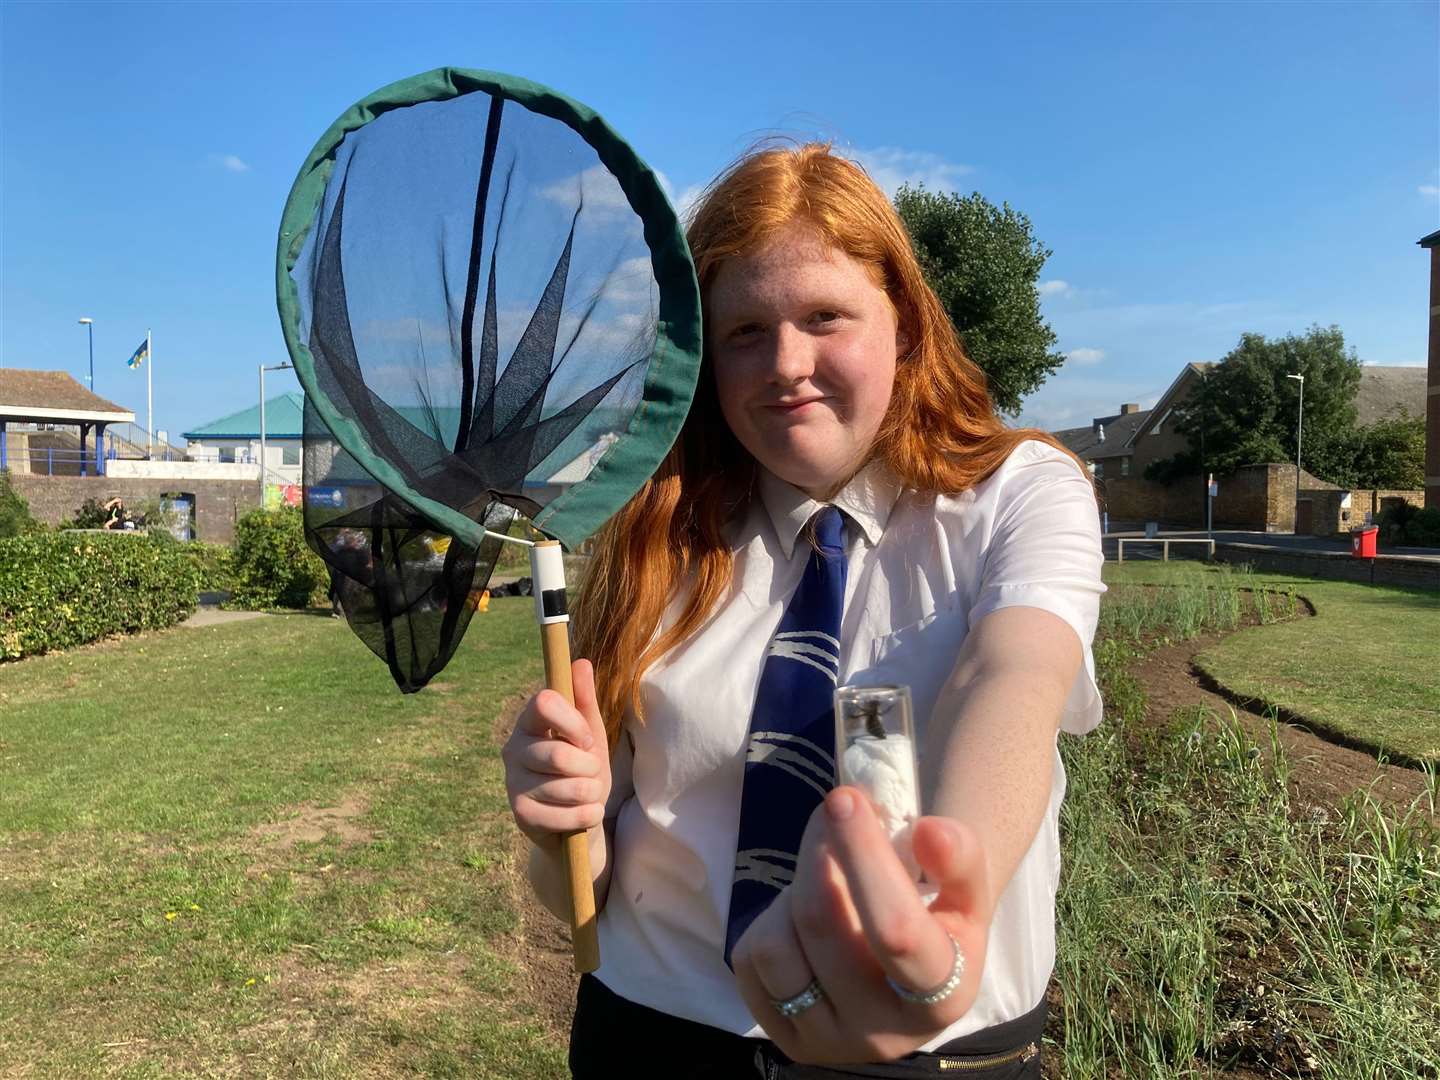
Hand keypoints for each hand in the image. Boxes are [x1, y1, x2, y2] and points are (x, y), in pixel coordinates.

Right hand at [502, 659, 610, 850]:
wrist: (576, 817)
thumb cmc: (582, 769)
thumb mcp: (590, 734)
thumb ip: (585, 701)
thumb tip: (581, 661)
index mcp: (529, 723)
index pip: (544, 703)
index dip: (574, 722)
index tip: (587, 739)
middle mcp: (512, 749)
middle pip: (560, 755)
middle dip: (590, 767)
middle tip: (590, 772)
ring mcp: (512, 783)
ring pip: (569, 787)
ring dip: (592, 793)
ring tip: (587, 793)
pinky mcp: (521, 814)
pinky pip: (568, 816)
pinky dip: (588, 815)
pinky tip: (584, 813)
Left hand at [731, 787, 991, 1064]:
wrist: (906, 973)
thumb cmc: (937, 919)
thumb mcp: (965, 888)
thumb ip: (958, 856)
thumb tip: (930, 833)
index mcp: (941, 996)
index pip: (896, 932)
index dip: (865, 858)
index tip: (846, 799)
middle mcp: (882, 1033)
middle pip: (822, 924)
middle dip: (819, 851)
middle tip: (834, 811)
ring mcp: (826, 1042)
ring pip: (776, 945)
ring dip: (793, 892)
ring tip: (824, 883)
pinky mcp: (781, 1036)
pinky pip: (749, 960)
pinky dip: (770, 921)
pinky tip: (800, 920)